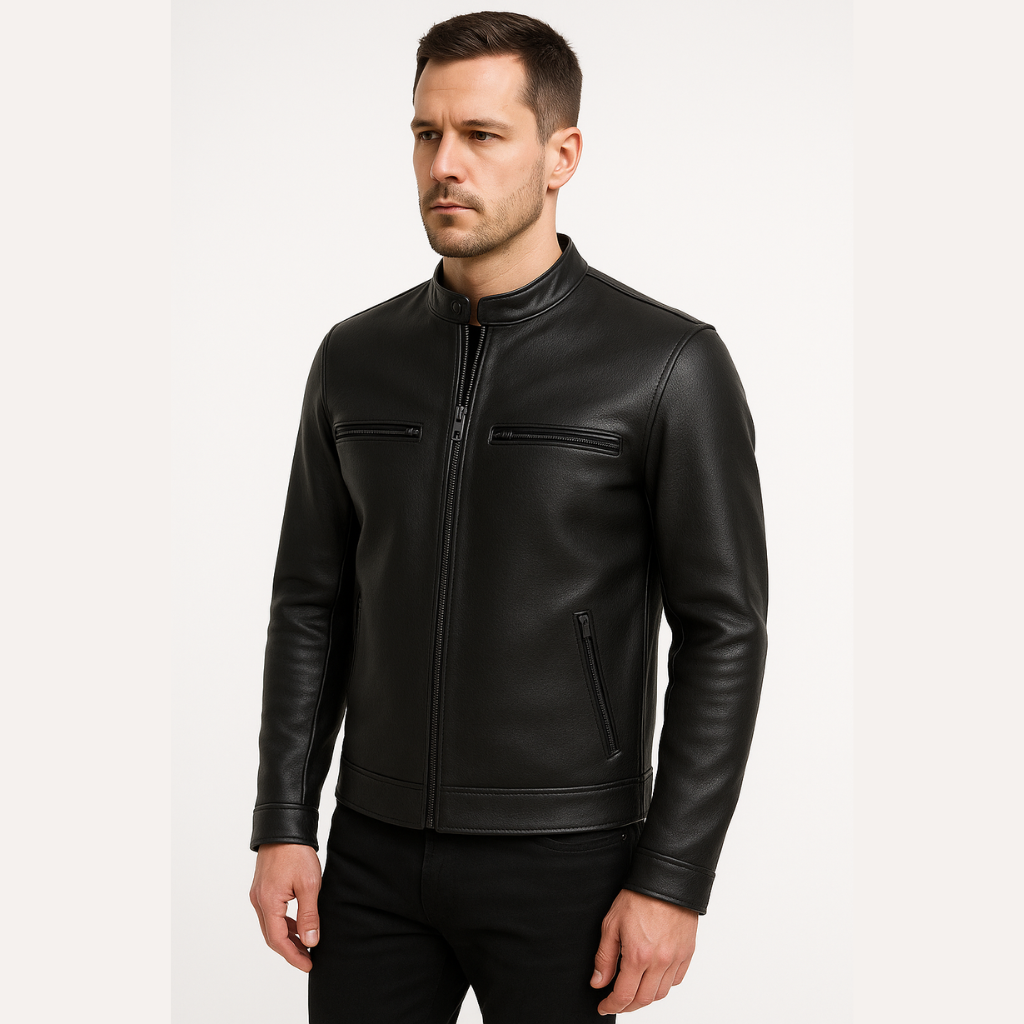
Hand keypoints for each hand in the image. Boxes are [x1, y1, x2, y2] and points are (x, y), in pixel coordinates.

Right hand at [249, 842, 322, 971]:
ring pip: (271, 925)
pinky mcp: (262, 888)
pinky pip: (271, 913)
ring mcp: (258, 894)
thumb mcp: (308, 885)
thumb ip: (309, 915)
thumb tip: (310, 941)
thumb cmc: (297, 853)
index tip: (308, 964)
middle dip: (289, 950)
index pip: (278, 940)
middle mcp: (258, 901)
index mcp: (268, 903)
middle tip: (308, 959)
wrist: (285, 828)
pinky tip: (297, 924)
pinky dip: (284, 923)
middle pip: (271, 936)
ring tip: (305, 944)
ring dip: (287, 937)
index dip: (293, 956)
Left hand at [590, 888, 698, 1013]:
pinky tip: (653, 978)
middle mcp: (660, 962)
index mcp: (638, 956)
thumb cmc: (638, 897)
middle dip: (627, 1006)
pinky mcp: (687, 953)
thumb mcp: (611, 924)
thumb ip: (604, 957)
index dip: (611, 1006)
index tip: (604, 1007)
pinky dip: (664, 985)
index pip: (624, 995)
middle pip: (643, 999)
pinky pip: (676, 980)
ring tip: (634, 990)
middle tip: (616, 1002)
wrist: (665, 880)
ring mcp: (676, 959)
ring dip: (645, 997)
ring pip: (661, 993)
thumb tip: (598, 982)